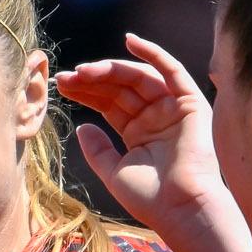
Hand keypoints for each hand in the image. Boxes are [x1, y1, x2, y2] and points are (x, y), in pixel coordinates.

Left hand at [57, 36, 251, 251]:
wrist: (181, 209)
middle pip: (120, 89)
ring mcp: (173, 109)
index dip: (86, 93)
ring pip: (139, 78)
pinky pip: (172, 71)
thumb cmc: (150, 198)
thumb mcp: (113, 172)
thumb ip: (97, 150)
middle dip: (92, 80)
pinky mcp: (190, 103)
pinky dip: (153, 54)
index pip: (109, 104)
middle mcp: (156, 117)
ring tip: (83, 71)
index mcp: (139, 133)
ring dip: (111, 70)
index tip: (61, 86)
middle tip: (65, 77)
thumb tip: (81, 127)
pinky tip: (130, 42)